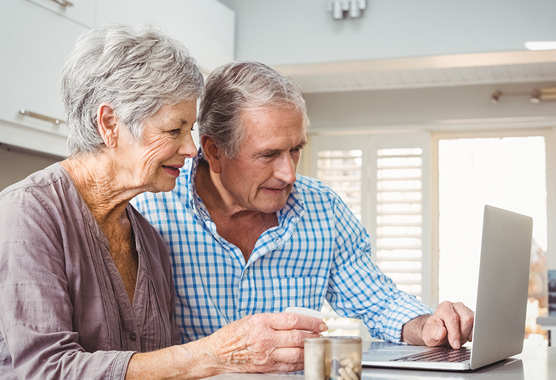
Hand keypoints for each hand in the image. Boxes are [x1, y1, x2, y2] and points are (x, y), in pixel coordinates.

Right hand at [193, 312, 327, 374]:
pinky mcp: (267, 367)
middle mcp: (266, 338)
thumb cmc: (232, 334)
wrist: (217, 354)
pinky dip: (301, 362)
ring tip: (316, 345)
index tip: (320, 322)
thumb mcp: (252, 318)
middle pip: (298, 337)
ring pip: (297, 353)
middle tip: (321, 334)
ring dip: (310, 349)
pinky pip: (289, 366)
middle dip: (314, 335)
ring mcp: (267, 355)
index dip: (310, 321)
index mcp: (262, 322)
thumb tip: (294, 321)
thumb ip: (272, 320)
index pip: (293, 320)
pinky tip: (305, 358)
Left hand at [402, 301, 474, 348]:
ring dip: (468, 333)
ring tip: (459, 337)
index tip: (455, 344)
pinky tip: (465, 336)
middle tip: (456, 340)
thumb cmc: (433, 331)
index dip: (455, 333)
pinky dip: (473, 333)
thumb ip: (434, 333)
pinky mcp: (473, 316)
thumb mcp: (429, 334)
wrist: (439, 332)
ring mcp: (465, 310)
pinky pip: (478, 325)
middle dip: (462, 333)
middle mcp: (456, 306)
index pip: (453, 318)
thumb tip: (442, 332)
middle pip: (466, 319)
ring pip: (474, 322)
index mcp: (444, 307)